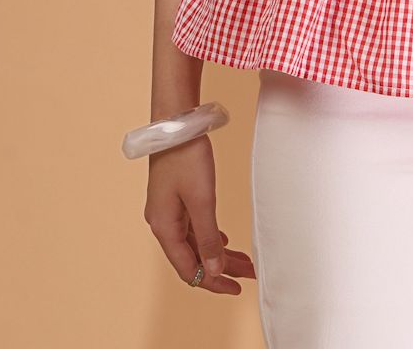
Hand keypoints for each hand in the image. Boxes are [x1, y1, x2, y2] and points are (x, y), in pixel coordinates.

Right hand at [144, 133, 256, 292]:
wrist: (176, 123)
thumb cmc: (187, 158)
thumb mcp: (202, 200)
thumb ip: (208, 237)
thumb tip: (213, 270)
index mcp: (165, 228)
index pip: (188, 269)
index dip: (212, 282)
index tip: (236, 289)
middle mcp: (163, 223)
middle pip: (193, 257)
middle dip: (221, 268)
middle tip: (248, 276)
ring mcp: (168, 210)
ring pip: (196, 241)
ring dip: (218, 252)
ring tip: (244, 260)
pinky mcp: (175, 198)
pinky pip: (193, 226)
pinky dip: (210, 236)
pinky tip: (224, 240)